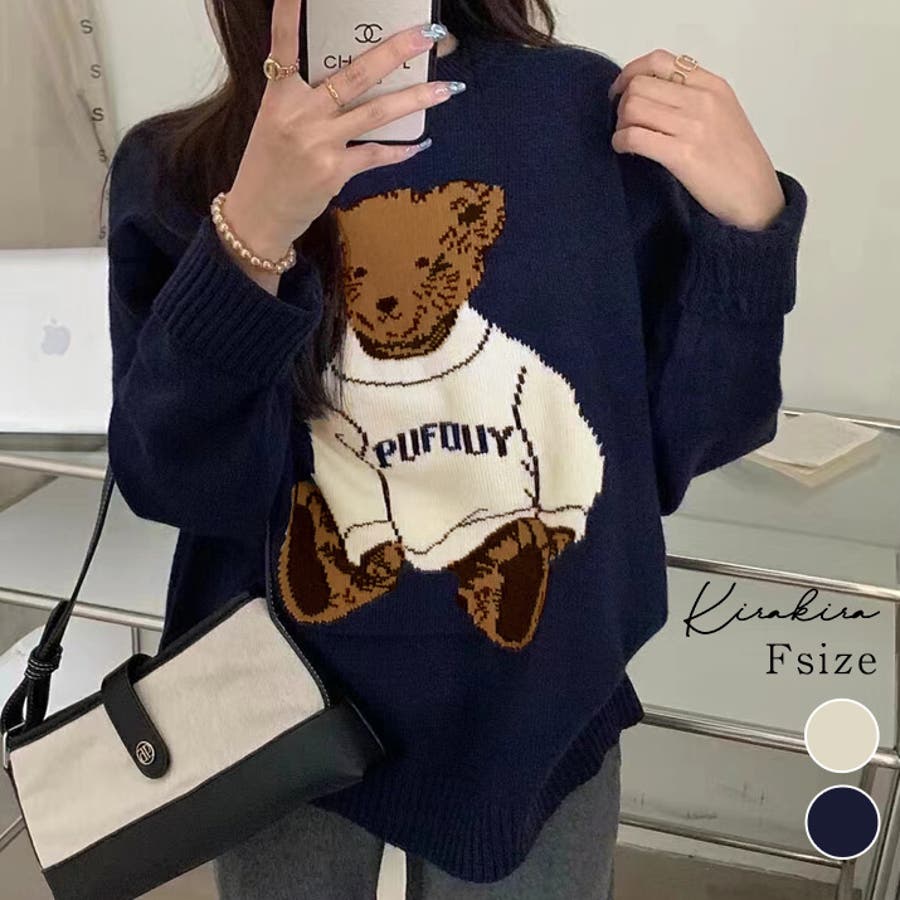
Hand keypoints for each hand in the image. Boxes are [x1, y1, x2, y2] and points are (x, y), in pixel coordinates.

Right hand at [223, 0, 460, 259]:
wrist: (258, 213)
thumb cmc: (268, 166)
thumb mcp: (275, 123)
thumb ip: (305, 99)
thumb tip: (352, 82)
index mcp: (279, 95)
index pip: (283, 47)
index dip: (287, 14)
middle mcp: (299, 114)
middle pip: (355, 74)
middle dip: (397, 51)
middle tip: (428, 35)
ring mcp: (319, 143)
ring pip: (376, 113)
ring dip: (416, 99)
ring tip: (446, 89)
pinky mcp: (334, 171)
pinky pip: (377, 154)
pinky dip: (401, 150)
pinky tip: (421, 144)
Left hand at [607, 49, 785, 230]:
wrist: (756, 196)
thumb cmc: (738, 160)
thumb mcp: (724, 113)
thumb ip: (693, 97)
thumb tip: (651, 94)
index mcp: (712, 85)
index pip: (659, 60)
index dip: (630, 73)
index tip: (621, 91)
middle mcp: (702, 99)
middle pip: (639, 84)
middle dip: (622, 102)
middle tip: (624, 122)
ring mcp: (692, 126)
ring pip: (633, 107)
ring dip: (620, 124)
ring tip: (625, 138)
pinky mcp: (681, 154)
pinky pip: (634, 137)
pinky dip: (620, 142)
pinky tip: (624, 150)